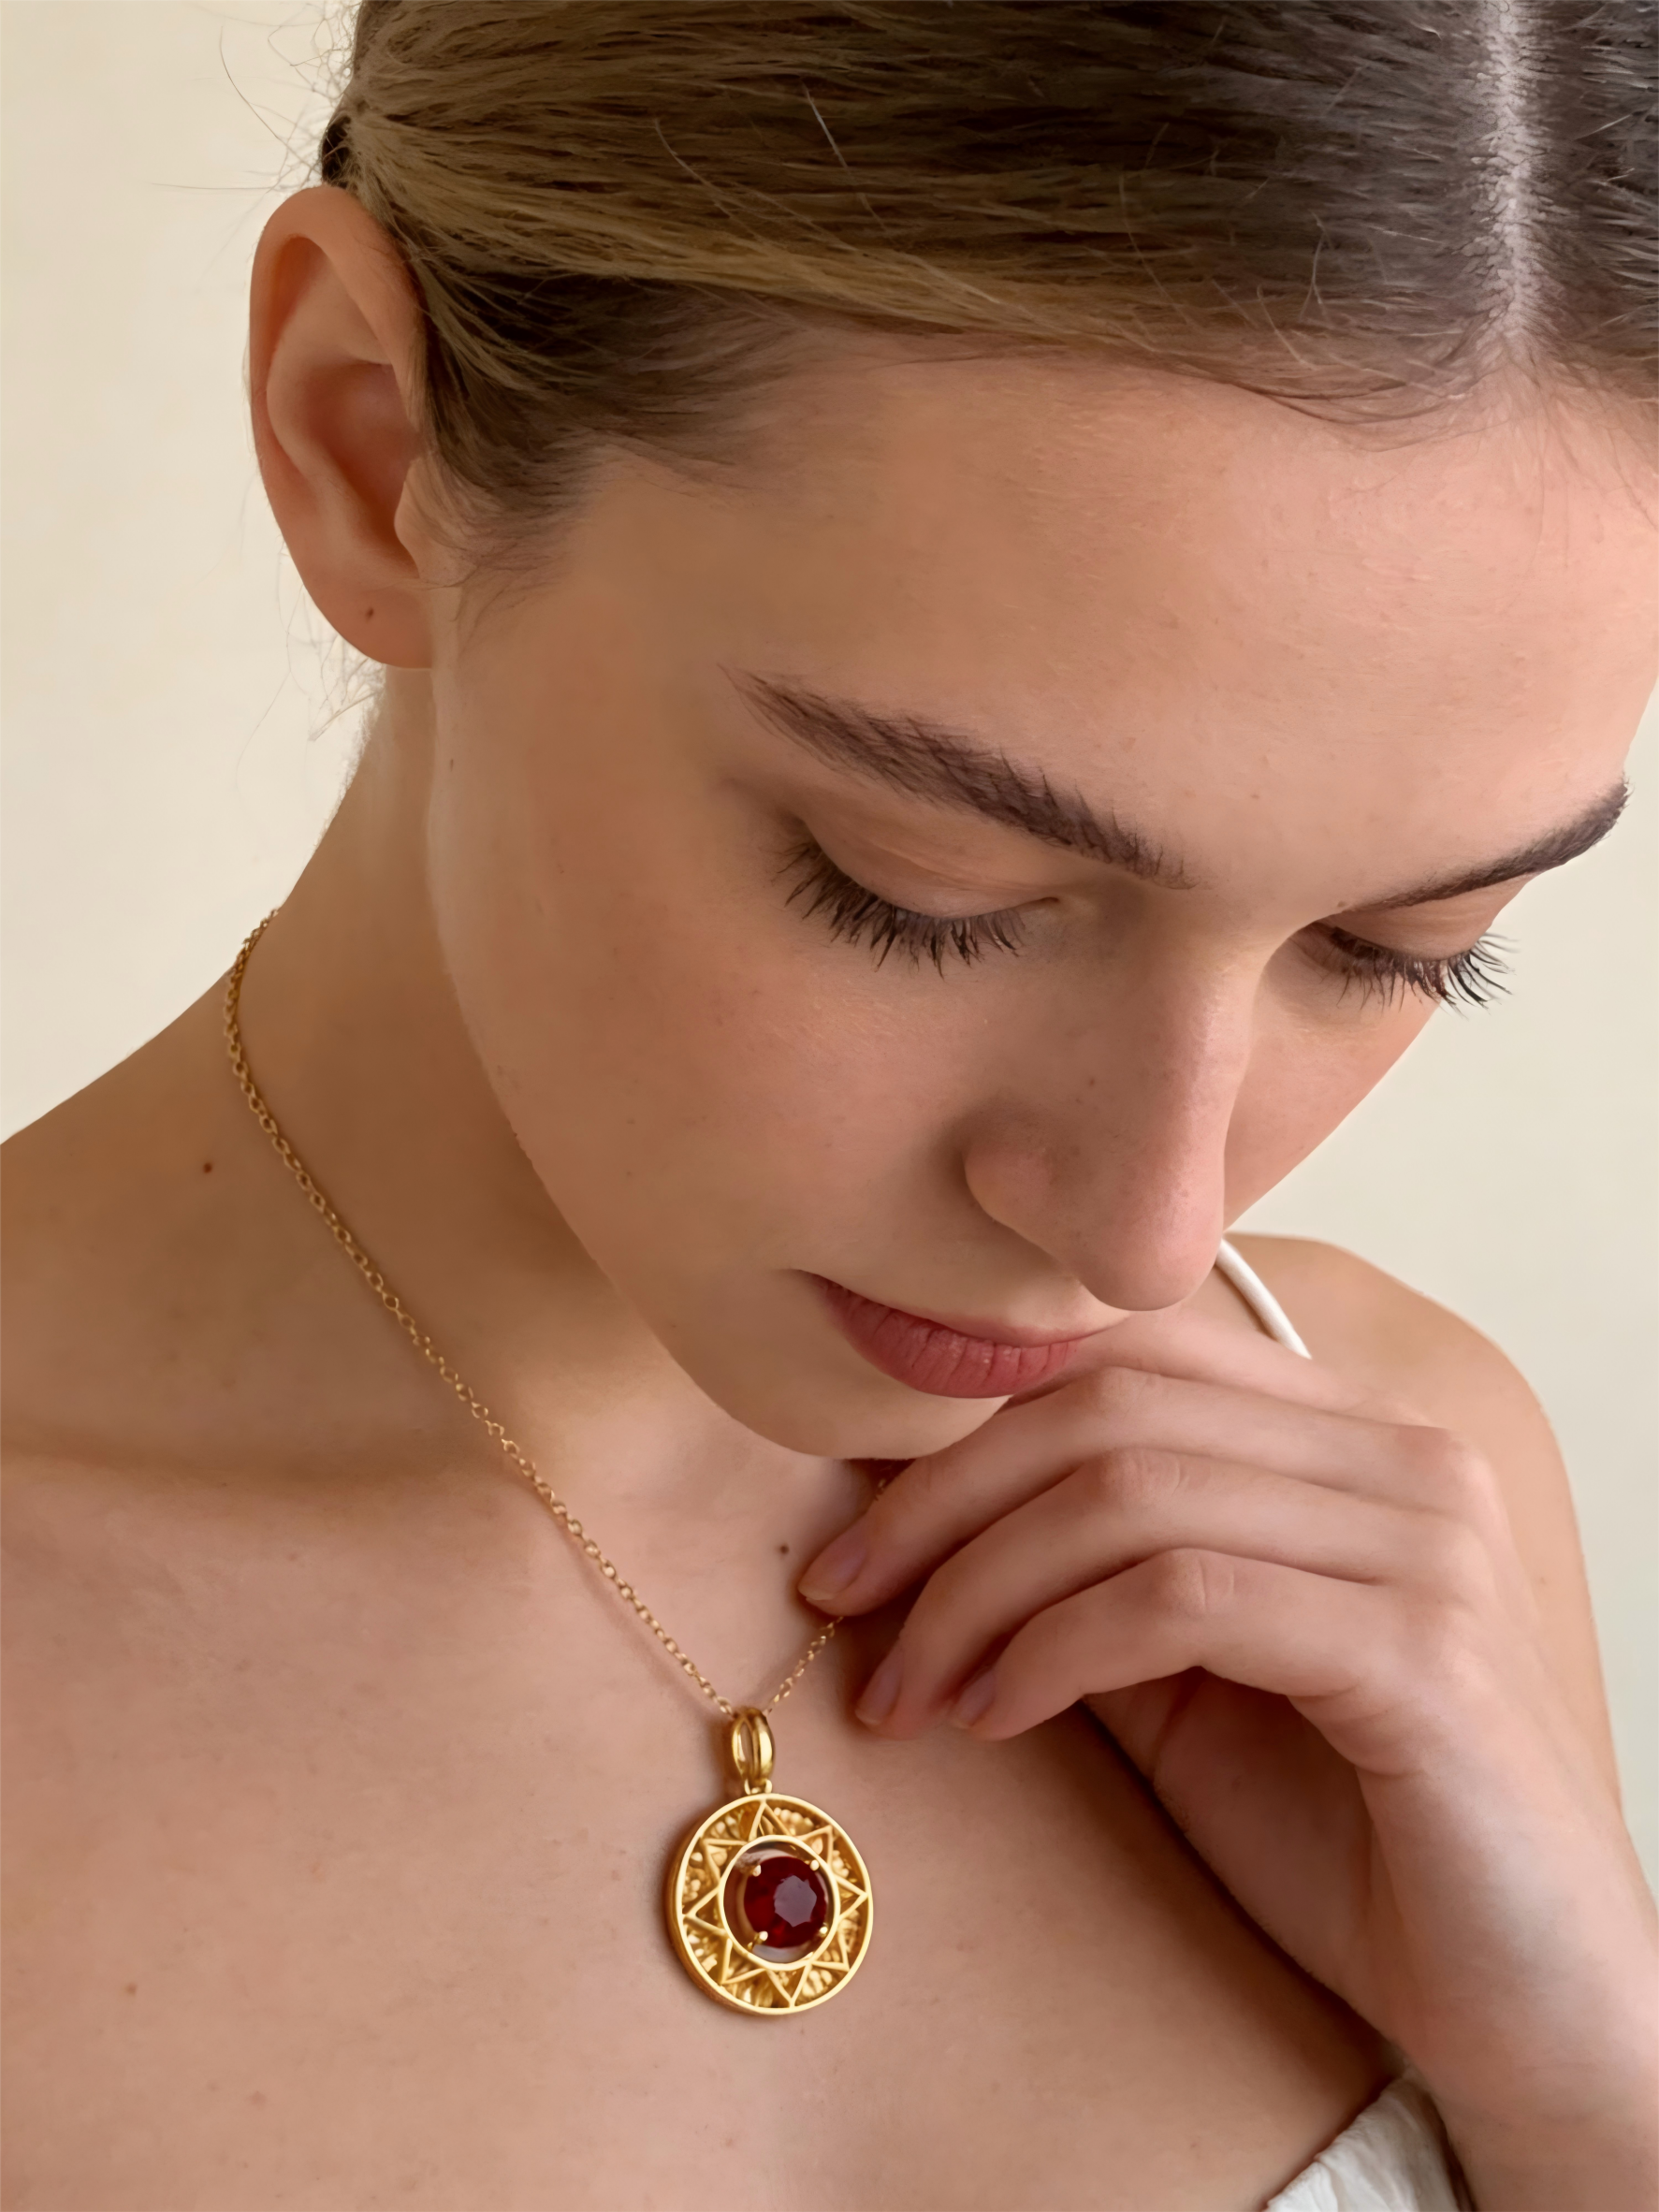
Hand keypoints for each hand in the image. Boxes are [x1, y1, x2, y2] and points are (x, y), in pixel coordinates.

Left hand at [800, 1307, 1658, 2201]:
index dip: (966, 1417)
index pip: (1127, 1347)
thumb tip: (916, 1513)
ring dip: (976, 1591)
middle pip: (1107, 1404)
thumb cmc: (1342, 1829)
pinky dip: (1052, 1649)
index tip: (855, 1526)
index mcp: (1347, 1431)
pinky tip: (993, 1717)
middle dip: (939, 1500)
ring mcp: (1423, 1541)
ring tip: (903, 1689)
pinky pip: (1180, 1598)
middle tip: (838, 1598)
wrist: (1522, 1996)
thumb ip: (1091, 1571)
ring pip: (1129, 1491)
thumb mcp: (1186, 1675)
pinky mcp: (1421, 1649)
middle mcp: (1400, 1453)